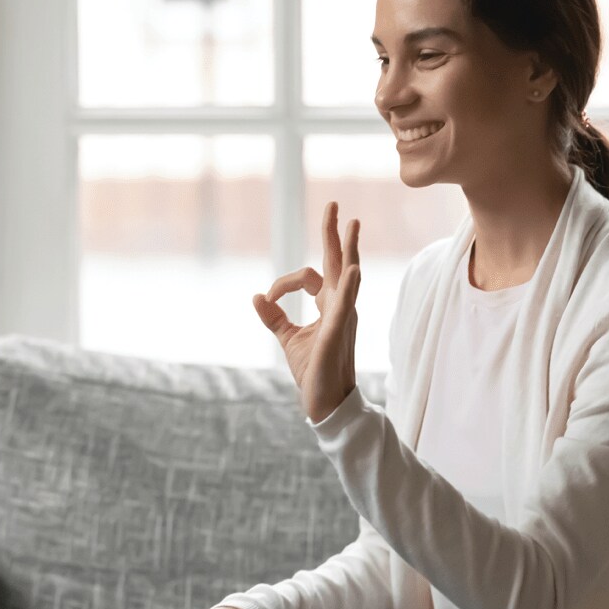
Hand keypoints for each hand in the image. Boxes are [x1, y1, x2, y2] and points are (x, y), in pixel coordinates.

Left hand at [254, 202, 360, 422]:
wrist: (324, 402)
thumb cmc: (312, 371)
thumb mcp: (287, 338)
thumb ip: (274, 317)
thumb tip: (256, 297)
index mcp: (329, 306)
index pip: (309, 277)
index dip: (284, 283)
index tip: (267, 299)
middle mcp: (339, 306)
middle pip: (338, 262)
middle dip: (334, 234)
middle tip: (332, 206)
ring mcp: (342, 317)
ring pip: (347, 276)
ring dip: (348, 250)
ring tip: (352, 224)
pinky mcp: (337, 332)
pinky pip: (345, 305)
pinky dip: (349, 286)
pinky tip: (352, 269)